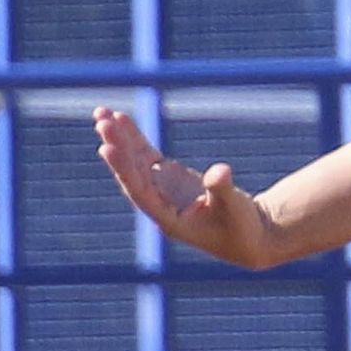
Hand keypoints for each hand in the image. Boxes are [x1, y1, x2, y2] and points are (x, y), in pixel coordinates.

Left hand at [94, 107, 273, 267]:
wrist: (248, 238)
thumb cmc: (243, 229)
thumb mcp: (236, 210)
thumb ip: (223, 190)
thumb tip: (220, 172)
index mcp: (171, 221)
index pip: (141, 193)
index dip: (125, 171)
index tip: (108, 148)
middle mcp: (160, 206)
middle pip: (132, 175)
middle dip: (118, 148)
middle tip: (103, 122)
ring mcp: (163, 191)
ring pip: (134, 163)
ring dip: (118, 140)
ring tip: (101, 113)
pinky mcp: (169, 179)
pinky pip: (145, 156)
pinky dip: (133, 138)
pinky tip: (119, 117)